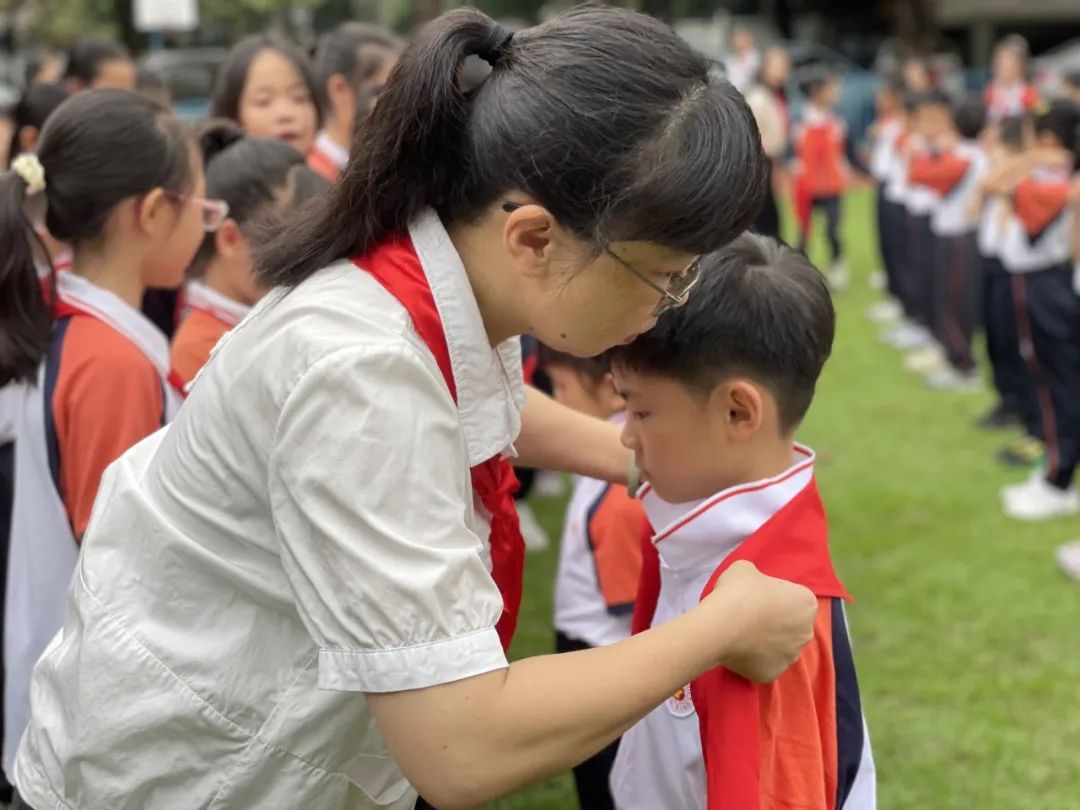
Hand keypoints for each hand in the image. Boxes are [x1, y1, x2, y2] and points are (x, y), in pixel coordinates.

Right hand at [703, 561, 816, 681]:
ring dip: (767, 642)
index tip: (757, 597)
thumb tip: (755, 587)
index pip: (794, 598)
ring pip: (780, 648)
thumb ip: (758, 577)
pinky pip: (765, 664)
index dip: (776, 596)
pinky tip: (739, 649)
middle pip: (792, 626)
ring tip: (742, 634)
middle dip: (777, 622)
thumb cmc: (738, 592)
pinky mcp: (773, 674)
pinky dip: (755, 659)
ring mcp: (791, 657)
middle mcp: (806, 632)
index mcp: (806, 603)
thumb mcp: (746, 569)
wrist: (721, 625)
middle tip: (750, 616)